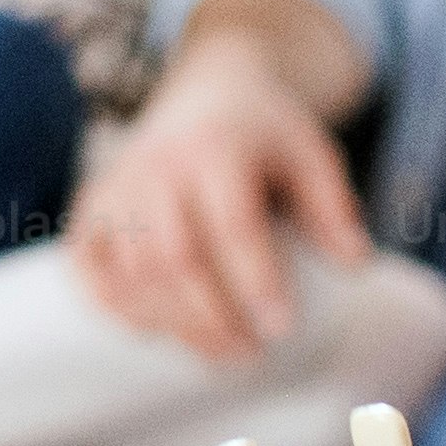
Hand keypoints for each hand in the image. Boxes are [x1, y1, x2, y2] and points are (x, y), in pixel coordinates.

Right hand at [71, 8, 372, 361]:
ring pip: (133, 270)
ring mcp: (119, 186)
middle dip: (212, 317)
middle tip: (251, 353)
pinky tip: (156, 331)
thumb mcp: (311, 153)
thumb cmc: (266, 134)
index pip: (232, 223)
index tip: (281, 329)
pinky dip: (117, 305)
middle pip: (176, 256)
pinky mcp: (94, 205)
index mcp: (216, 149)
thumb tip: (355, 264)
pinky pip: (90, 265)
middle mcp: (158, 165)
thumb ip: (333, 207)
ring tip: (220, 351)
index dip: (255, 280)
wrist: (205, 92)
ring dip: (173, 322)